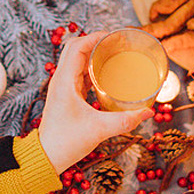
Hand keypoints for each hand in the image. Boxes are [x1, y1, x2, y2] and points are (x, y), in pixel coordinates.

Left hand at [36, 32, 152, 172]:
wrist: (45, 157)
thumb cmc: (66, 143)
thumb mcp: (98, 130)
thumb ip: (125, 121)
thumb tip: (148, 113)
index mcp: (64, 81)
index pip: (77, 46)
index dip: (96, 37)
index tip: (116, 37)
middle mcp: (61, 80)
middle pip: (76, 48)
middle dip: (97, 42)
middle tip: (119, 44)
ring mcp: (62, 87)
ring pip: (76, 60)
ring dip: (94, 54)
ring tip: (116, 55)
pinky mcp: (66, 96)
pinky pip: (79, 74)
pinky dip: (92, 69)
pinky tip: (108, 75)